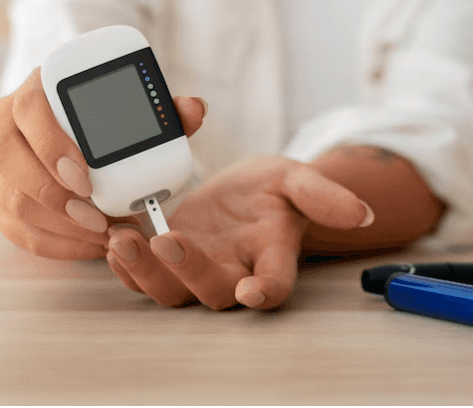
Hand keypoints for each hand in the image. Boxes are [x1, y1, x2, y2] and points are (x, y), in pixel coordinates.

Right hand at [0, 66, 207, 259]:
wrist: (63, 128)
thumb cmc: (99, 118)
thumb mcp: (129, 107)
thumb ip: (161, 110)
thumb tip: (193, 109)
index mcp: (36, 90)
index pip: (29, 110)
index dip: (52, 145)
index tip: (84, 176)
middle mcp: (3, 123)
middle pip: (8, 158)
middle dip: (54, 195)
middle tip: (98, 218)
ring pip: (10, 198)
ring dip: (57, 224)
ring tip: (100, 235)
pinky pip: (13, 227)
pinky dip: (53, 243)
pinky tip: (87, 246)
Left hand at [104, 156, 373, 309]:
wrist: (244, 193)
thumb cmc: (274, 191)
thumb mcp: (298, 180)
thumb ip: (324, 195)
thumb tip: (362, 212)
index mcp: (272, 255)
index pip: (275, 283)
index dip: (266, 290)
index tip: (254, 291)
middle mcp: (234, 271)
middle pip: (213, 291)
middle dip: (189, 271)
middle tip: (168, 240)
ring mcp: (197, 268)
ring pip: (170, 291)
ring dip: (144, 271)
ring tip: (123, 240)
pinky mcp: (166, 259)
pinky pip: (141, 275)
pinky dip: (124, 263)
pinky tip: (111, 237)